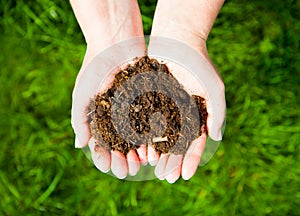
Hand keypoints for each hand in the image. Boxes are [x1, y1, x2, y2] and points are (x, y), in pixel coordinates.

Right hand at [70, 0, 146, 178]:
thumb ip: (80, 120)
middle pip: (120, 145)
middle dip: (123, 160)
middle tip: (128, 171)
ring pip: (137, 139)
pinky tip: (154, 149)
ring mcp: (133, 111)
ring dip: (139, 153)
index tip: (109, 166)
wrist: (116, 42)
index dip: (104, 157)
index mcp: (99, 117)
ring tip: (142, 165)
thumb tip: (80, 145)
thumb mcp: (82, 95)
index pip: (101, 144)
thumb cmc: (95, 67)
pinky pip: (150, 124)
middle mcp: (117, 117)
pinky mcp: (148, 102)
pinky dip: (152, 138)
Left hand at [147, 0, 225, 182]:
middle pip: (176, 144)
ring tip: (152, 169)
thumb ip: (218, 113)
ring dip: (157, 153)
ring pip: (160, 136)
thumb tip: (217, 138)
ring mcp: (164, 109)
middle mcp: (180, 115)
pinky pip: (146, 122)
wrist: (177, 40)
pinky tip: (140, 149)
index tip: (185, 175)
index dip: (191, 160)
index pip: (196, 143)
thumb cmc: (199, 63)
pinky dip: (144, 136)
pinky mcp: (149, 100)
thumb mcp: (214, 88)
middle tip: (166, 178)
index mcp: (197, 114)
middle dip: (172, 161)